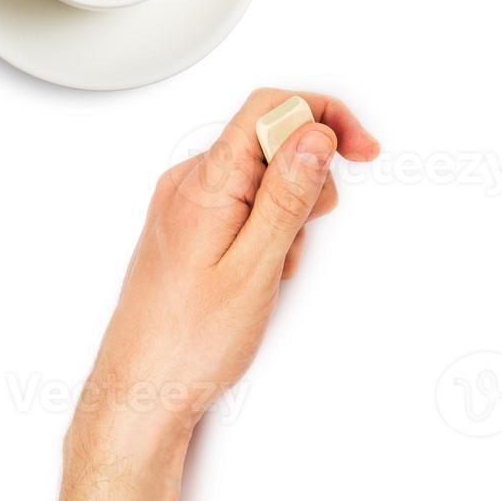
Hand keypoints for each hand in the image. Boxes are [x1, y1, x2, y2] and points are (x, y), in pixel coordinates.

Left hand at [75, 89, 379, 456]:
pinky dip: (264, 230)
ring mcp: (184, 206)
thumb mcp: (256, 267)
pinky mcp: (186, 228)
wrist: (141, 391)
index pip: (269, 109)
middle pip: (268, 141)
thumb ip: (287, 195)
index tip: (360, 147)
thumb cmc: (189, 343)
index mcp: (204, 183)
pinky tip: (259, 272)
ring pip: (259, 178)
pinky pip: (240, 205)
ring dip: (286, 213)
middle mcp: (188, 184)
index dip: (324, 116)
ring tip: (275, 267)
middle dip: (307, 180)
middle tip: (308, 231)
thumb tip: (315, 134)